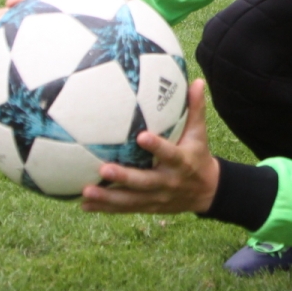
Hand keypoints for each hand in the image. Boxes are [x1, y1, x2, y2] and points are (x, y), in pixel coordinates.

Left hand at [79, 79, 219, 214]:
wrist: (206, 192)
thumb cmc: (198, 155)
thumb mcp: (199, 134)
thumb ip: (195, 109)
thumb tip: (196, 81)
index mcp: (182, 163)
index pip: (170, 154)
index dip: (157, 147)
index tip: (141, 136)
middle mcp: (168, 182)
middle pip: (145, 182)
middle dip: (125, 178)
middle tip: (104, 169)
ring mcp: (157, 197)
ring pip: (131, 200)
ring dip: (108, 198)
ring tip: (86, 192)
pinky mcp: (149, 207)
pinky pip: (126, 208)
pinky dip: (106, 208)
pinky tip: (85, 205)